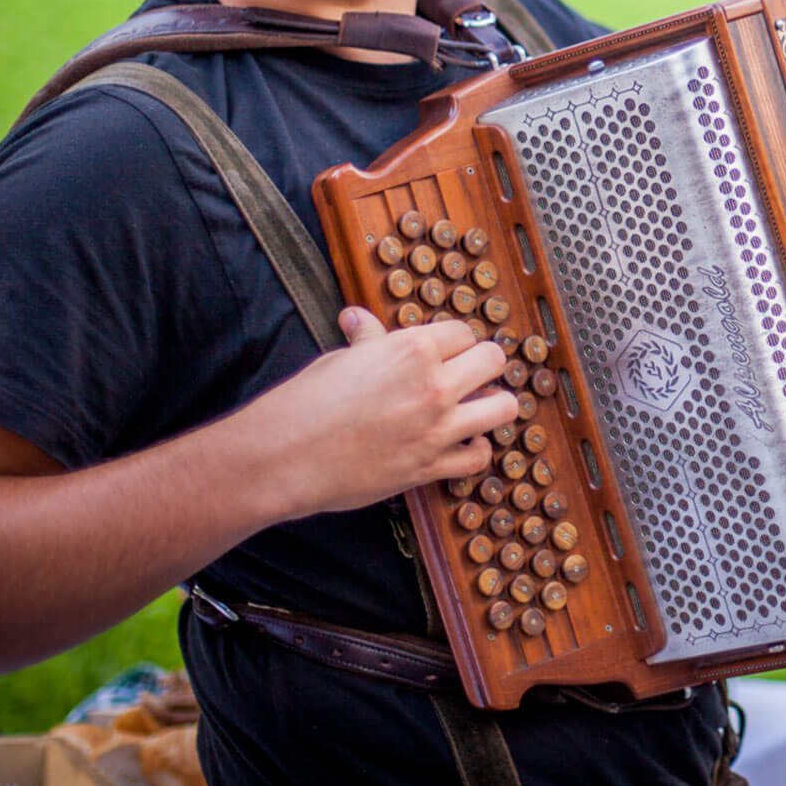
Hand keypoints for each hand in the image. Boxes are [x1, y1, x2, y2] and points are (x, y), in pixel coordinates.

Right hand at [248, 309, 519, 517]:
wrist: (281, 458)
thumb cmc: (304, 403)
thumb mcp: (338, 360)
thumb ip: (367, 341)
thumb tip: (359, 318)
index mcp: (412, 349)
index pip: (464, 332)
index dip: (455, 342)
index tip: (447, 352)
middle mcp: (434, 385)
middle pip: (494, 361)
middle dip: (483, 365)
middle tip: (468, 375)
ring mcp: (437, 428)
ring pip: (503, 407)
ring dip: (493, 405)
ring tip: (477, 407)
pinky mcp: (430, 467)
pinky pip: (479, 457)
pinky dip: (476, 450)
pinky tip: (464, 443)